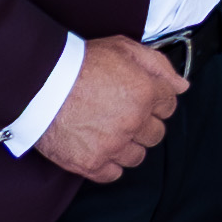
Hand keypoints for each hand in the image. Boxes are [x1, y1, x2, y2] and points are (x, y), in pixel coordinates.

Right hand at [38, 33, 183, 181]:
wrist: (39, 82)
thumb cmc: (78, 63)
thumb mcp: (123, 48)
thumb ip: (158, 65)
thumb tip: (182, 85)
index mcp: (144, 93)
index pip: (169, 105)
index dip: (155, 100)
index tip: (140, 98)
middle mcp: (133, 122)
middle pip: (155, 133)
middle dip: (143, 123)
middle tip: (121, 112)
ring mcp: (112, 145)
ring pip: (137, 156)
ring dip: (127, 145)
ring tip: (107, 130)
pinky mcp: (91, 163)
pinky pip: (113, 174)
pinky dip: (108, 164)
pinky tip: (98, 147)